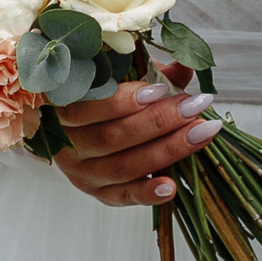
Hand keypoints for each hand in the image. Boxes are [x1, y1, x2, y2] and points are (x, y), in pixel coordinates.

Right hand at [51, 73, 214, 210]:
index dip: (123, 101)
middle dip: (158, 122)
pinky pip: (122, 196)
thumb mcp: (121, 76)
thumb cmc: (104, 95)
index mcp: (61, 107)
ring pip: (122, 166)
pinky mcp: (99, 192)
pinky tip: (171, 186)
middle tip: (193, 107)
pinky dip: (147, 193)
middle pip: (111, 137)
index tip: (161, 89)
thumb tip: (186, 64)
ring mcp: (82, 172)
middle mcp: (68, 143)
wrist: (83, 129)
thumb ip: (151, 71)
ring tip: (200, 133)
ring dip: (165, 150)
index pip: (87, 107)